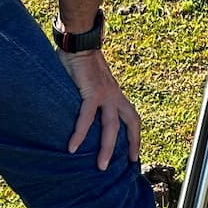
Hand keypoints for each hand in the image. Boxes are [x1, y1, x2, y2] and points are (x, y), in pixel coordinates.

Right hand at [59, 48, 140, 169]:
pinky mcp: (92, 92)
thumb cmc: (81, 61)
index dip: (135, 135)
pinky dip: (80, 133)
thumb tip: (82, 112)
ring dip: (107, 148)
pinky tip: (72, 148)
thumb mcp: (92, 83)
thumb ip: (91, 97)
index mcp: (115, 93)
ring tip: (101, 166)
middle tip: (130, 164)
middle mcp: (115, 94)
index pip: (132, 117)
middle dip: (132, 144)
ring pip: (111, 126)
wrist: (79, 41)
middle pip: (130, 123)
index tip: (134, 154)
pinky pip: (86, 117)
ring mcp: (105, 93)